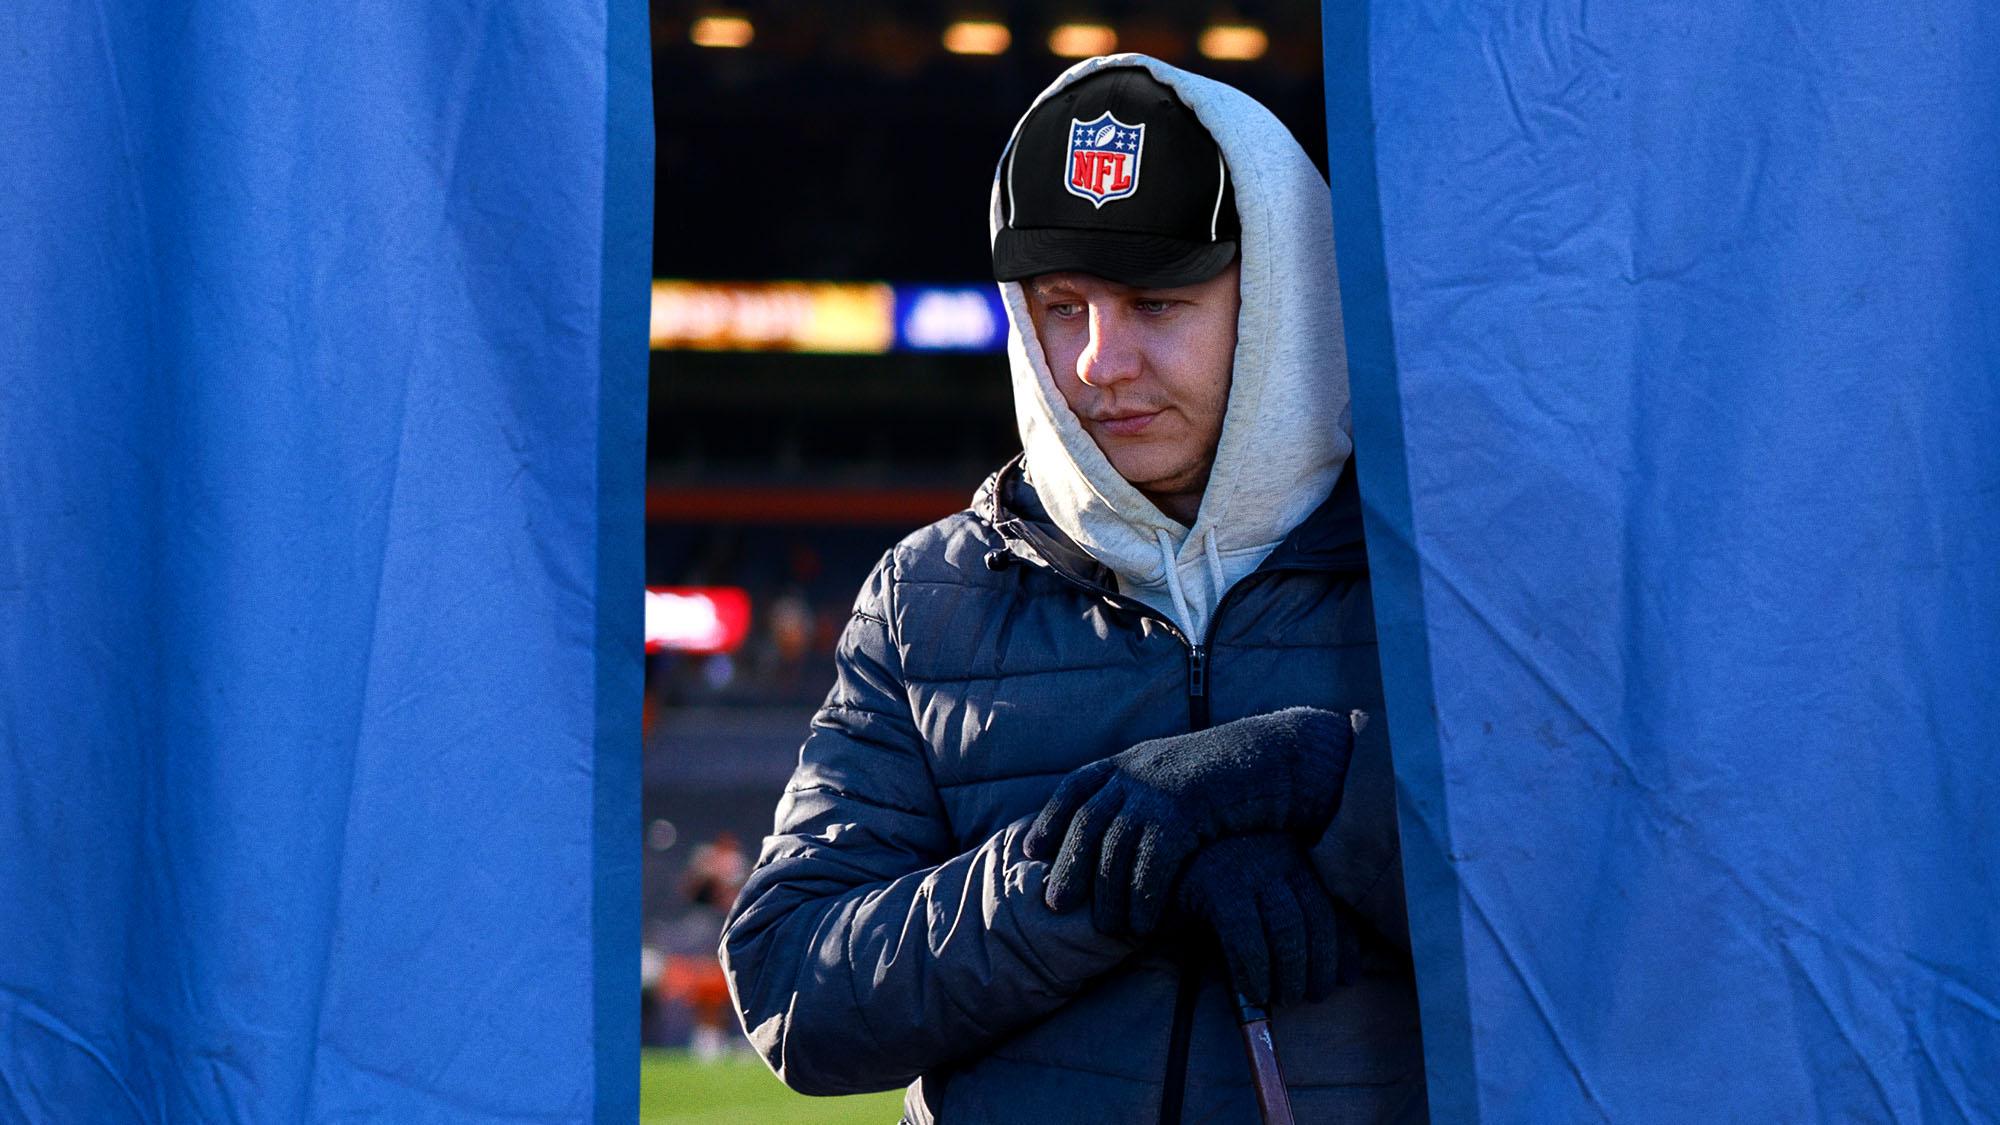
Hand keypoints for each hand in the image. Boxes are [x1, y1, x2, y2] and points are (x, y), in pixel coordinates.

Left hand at [1024, 707, 1355, 935]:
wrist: (1280, 758)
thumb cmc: (1235, 774)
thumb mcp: (1181, 773)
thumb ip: (1149, 792)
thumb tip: (1125, 822)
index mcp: (1132, 759)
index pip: (1076, 788)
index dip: (1051, 818)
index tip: (1033, 849)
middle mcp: (1137, 771)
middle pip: (1086, 824)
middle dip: (1069, 866)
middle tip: (1055, 904)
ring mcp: (1158, 790)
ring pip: (1115, 850)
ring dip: (1108, 895)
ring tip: (1107, 929)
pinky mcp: (1183, 812)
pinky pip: (1152, 865)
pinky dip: (1145, 899)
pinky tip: (1144, 926)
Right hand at [1176, 834, 1340, 1007]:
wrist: (1151, 860)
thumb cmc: (1210, 885)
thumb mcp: (1258, 894)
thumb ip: (1292, 918)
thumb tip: (1341, 973)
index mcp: (1293, 853)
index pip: (1331, 903)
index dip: (1345, 946)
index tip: (1346, 979)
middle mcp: (1276, 852)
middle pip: (1314, 917)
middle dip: (1318, 965)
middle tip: (1311, 996)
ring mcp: (1246, 864)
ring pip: (1287, 927)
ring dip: (1290, 972)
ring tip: (1284, 997)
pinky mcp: (1214, 881)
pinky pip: (1246, 935)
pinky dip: (1255, 970)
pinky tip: (1255, 991)